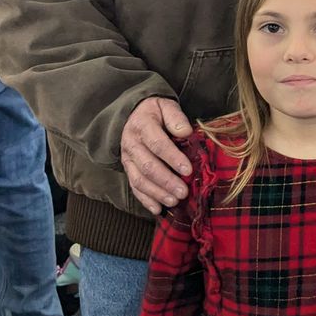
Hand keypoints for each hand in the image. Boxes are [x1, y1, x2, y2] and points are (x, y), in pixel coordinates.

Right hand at [121, 97, 192, 214]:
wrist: (134, 114)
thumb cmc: (156, 111)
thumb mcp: (166, 106)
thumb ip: (176, 117)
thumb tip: (186, 132)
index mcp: (142, 125)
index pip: (157, 144)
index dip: (172, 158)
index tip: (188, 169)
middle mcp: (131, 143)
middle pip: (147, 166)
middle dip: (166, 181)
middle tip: (183, 192)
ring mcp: (127, 158)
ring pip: (139, 180)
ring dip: (157, 193)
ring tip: (174, 201)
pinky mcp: (128, 169)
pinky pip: (134, 186)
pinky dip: (145, 200)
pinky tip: (158, 209)